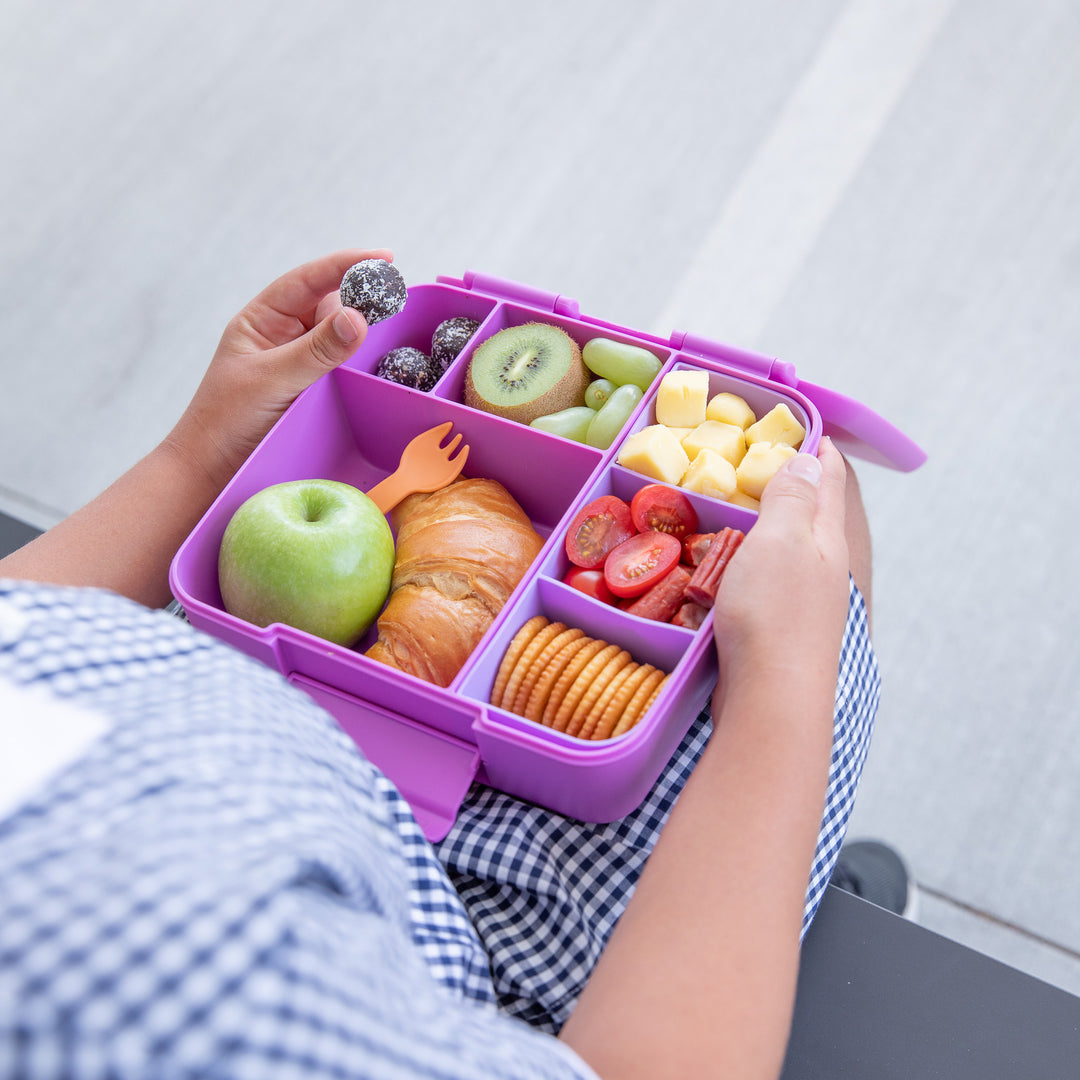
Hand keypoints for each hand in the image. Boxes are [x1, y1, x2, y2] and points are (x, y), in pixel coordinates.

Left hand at [165, 248, 391, 490]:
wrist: (211, 472)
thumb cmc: (227, 422)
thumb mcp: (272, 380)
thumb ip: (317, 350)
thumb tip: (359, 317)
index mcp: (262, 320)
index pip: (308, 281)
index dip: (345, 265)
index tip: (384, 257)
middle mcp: (282, 336)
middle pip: (330, 304)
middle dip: (360, 297)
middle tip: (394, 297)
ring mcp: (298, 363)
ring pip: (339, 335)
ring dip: (361, 332)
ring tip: (387, 330)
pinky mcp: (311, 390)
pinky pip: (341, 365)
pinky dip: (358, 361)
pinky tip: (373, 362)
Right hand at [712, 437, 850, 699]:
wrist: (771, 701)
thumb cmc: (775, 614)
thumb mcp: (782, 540)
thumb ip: (793, 498)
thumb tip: (811, 458)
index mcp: (827, 539)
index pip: (829, 480)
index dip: (817, 449)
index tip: (805, 426)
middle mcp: (823, 568)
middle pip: (815, 513)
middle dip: (797, 483)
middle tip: (767, 459)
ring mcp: (804, 602)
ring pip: (793, 548)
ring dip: (773, 523)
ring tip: (744, 506)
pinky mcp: (780, 629)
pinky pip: (770, 579)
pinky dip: (753, 560)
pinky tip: (732, 566)